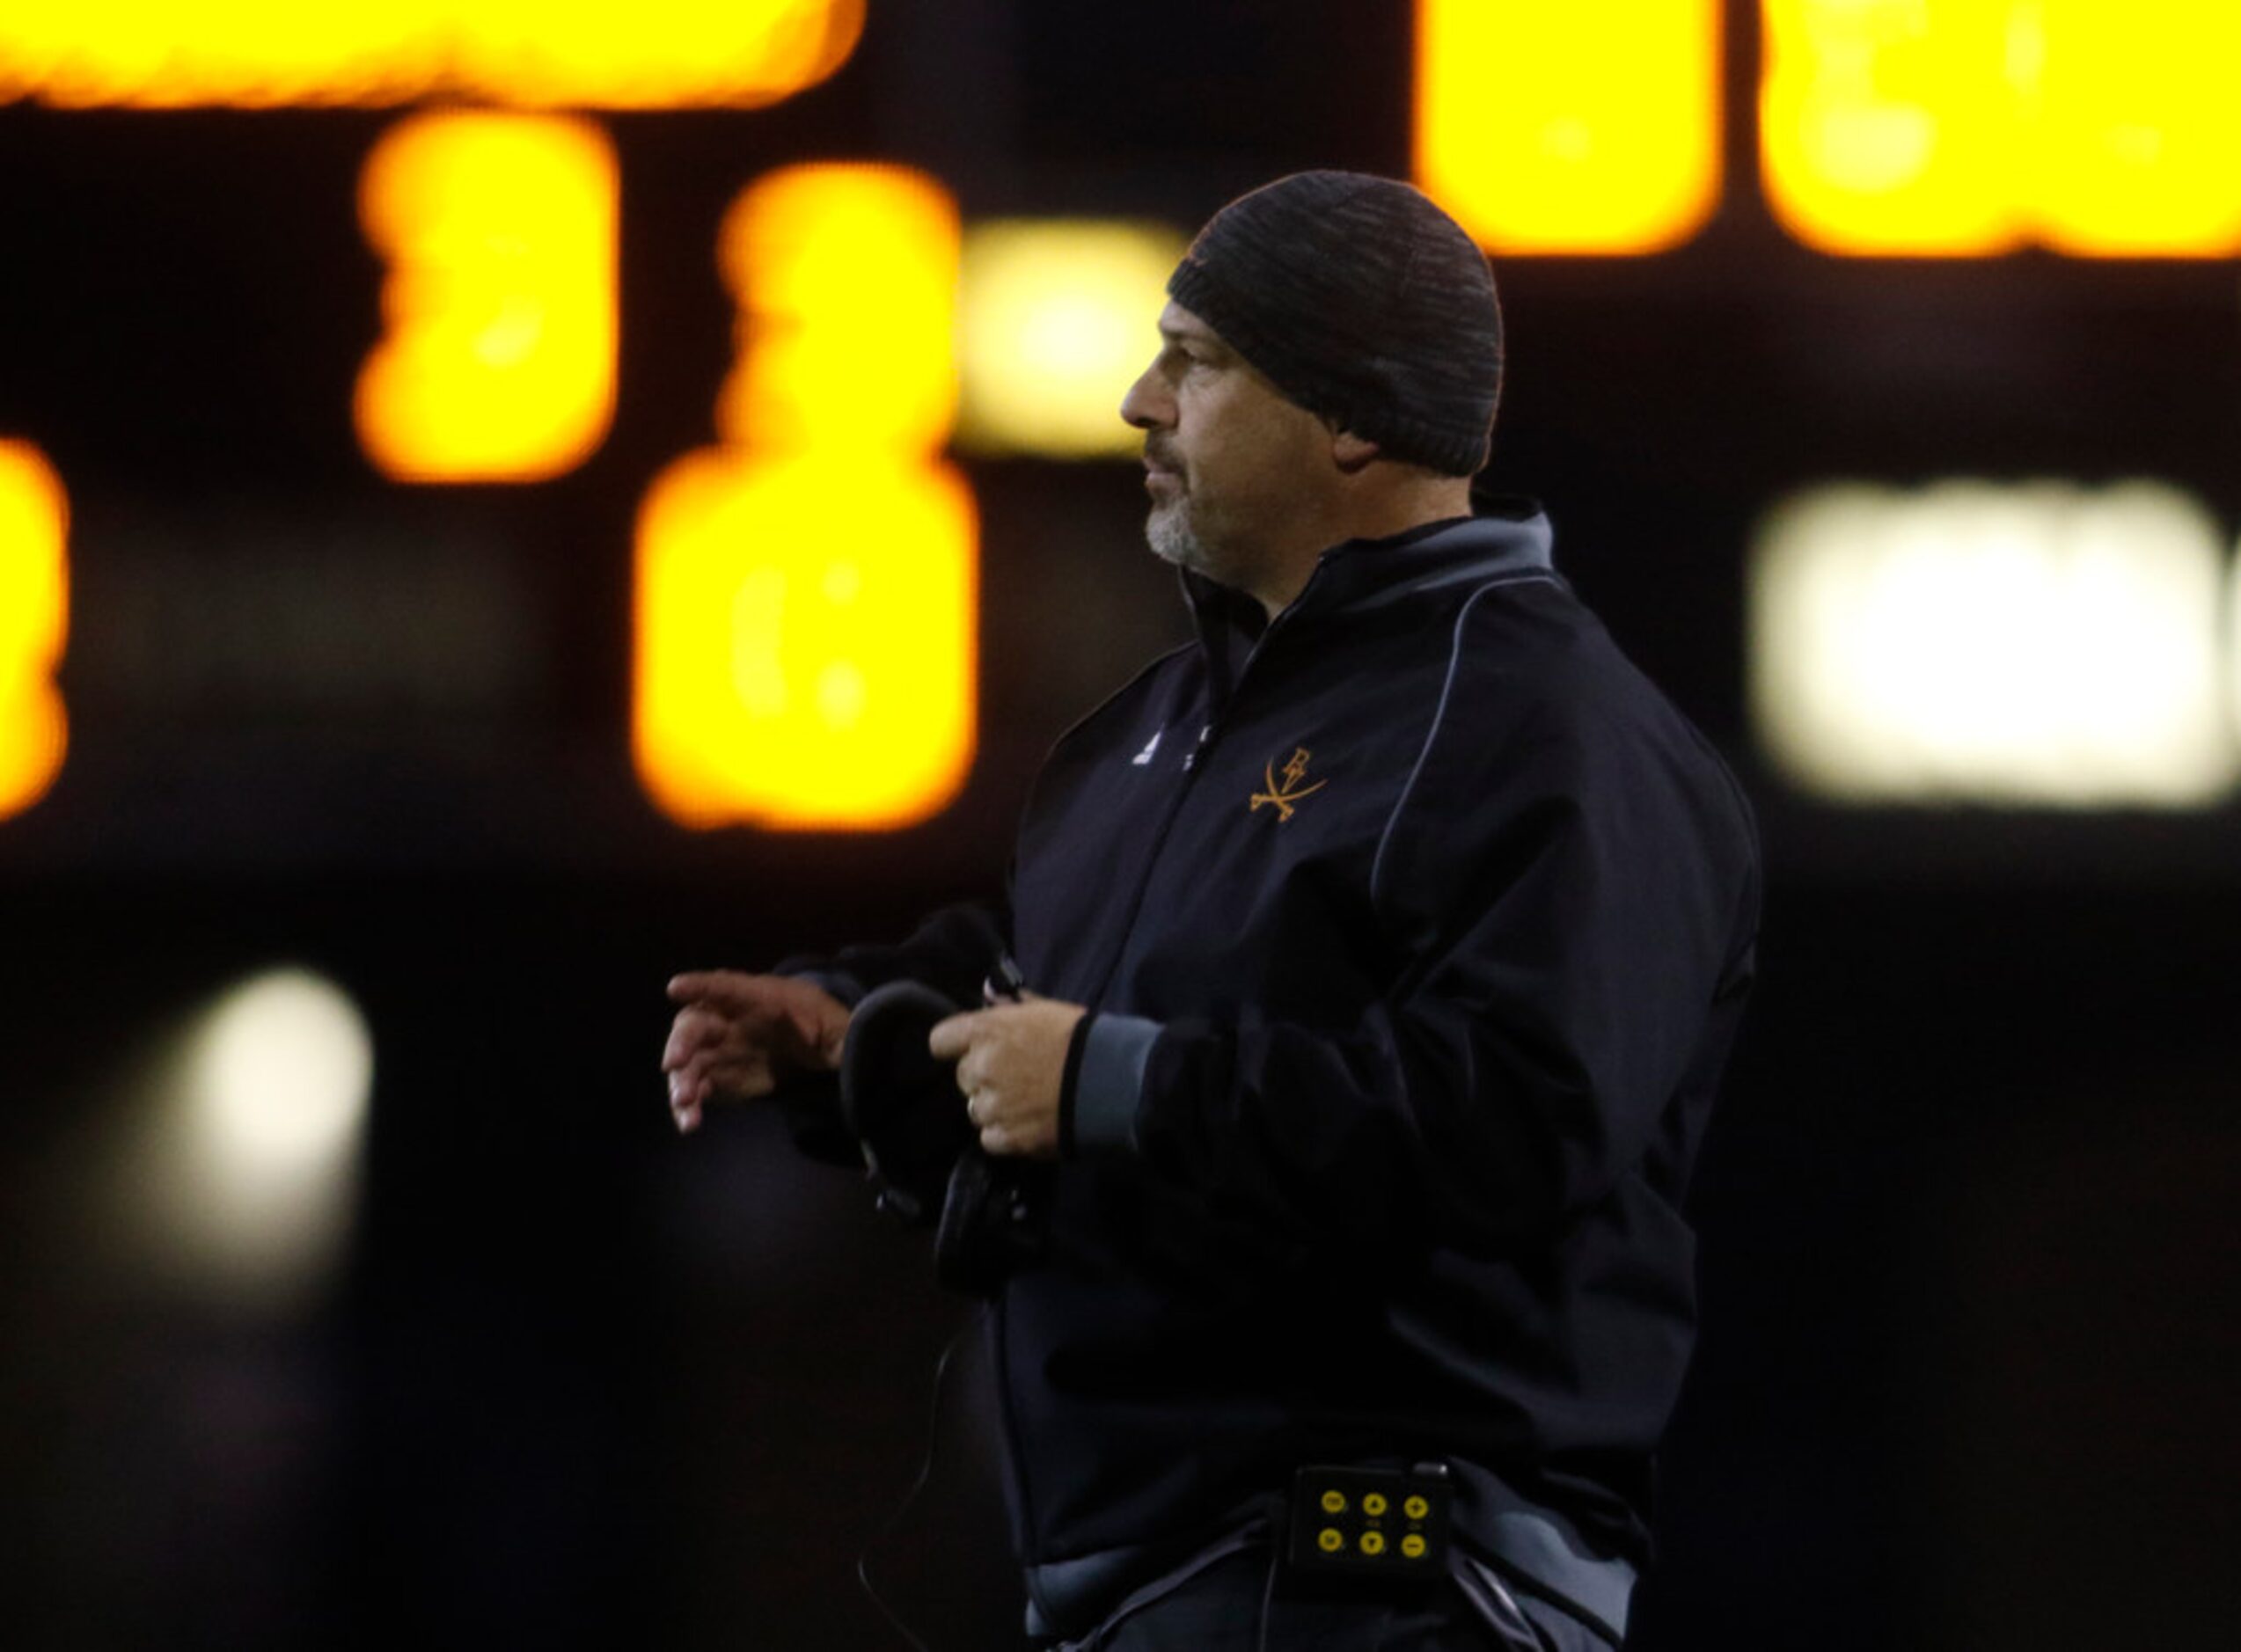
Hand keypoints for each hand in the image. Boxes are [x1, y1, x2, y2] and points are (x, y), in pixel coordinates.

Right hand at [661, 972, 851, 1134]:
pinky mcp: (718, 1079)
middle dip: (682, 1041)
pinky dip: (690, 1105)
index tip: (676, 988)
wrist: (811, 1048)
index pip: (727, 986)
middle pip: (695, 1025)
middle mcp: (727, 1019)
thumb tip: (848, 1044)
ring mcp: (718, 1049)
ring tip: (684, 1103)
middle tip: (673, 1063)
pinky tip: (690, 1122)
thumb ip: (838, 1035)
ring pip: (689, 1062)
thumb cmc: (820, 1024)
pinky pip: (697, 1090)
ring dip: (681, 1081)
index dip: (701, 985)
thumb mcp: (835, 1026)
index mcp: (756, 996)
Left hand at [927, 997, 1086, 1158]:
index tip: (970, 1049)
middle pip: (963, 1077)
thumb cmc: (1079, 1038)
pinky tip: (1028, 1124)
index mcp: (985, 1031)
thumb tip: (988, 993)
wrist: (1108, 1080)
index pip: (941, 1040)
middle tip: (1014, 1077)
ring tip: (1025, 1104)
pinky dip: (1005, 1134)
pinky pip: (990, 1138)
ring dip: (994, 1107)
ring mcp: (992, 1105)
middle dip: (983, 1078)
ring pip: (975, 1110)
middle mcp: (981, 1068)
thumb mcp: (1044, 1011)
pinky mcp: (1008, 1137)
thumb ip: (1010, 1006)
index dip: (954, 1045)